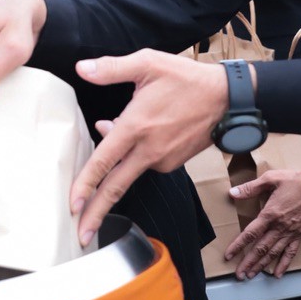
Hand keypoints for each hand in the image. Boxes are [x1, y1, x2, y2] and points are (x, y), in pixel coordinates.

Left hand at [69, 51, 229, 244]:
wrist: (228, 99)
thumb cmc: (188, 79)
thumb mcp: (148, 63)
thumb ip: (112, 68)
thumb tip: (82, 69)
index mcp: (136, 127)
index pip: (103, 162)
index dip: (84, 186)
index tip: (72, 207)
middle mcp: (148, 150)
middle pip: (116, 187)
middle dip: (96, 215)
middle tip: (80, 236)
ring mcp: (162, 159)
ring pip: (129, 171)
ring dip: (114, 168)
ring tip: (114, 140)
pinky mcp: (173, 163)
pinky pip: (144, 163)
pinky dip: (133, 155)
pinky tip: (137, 135)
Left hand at [227, 162, 300, 279]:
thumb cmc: (295, 180)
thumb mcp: (271, 178)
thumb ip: (250, 187)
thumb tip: (232, 193)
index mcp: (270, 214)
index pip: (250, 233)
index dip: (238, 245)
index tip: (229, 256)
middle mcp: (279, 227)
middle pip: (260, 248)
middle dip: (248, 263)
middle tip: (239, 275)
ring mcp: (290, 233)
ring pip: (273, 253)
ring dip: (261, 266)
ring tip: (251, 276)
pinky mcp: (300, 235)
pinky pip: (291, 252)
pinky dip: (284, 264)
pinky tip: (277, 274)